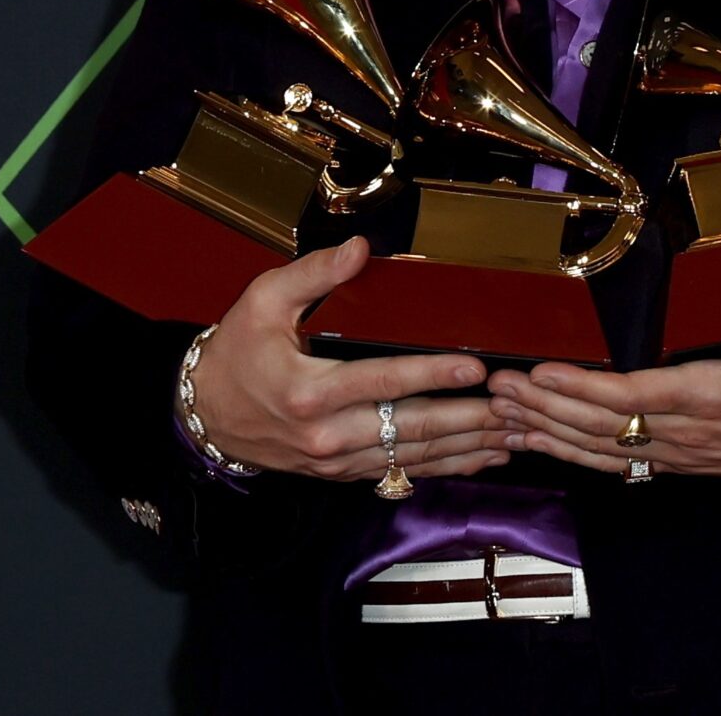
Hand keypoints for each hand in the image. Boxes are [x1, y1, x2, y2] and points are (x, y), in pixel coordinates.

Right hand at [188, 236, 511, 482]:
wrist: (205, 415)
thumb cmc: (236, 353)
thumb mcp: (263, 301)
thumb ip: (315, 273)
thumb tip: (360, 248)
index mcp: (309, 391)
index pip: (383, 382)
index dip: (432, 375)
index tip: (474, 370)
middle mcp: (327, 434)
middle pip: (411, 428)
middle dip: (469, 419)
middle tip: (515, 408)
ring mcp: (337, 460)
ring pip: (414, 456)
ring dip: (468, 446)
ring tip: (514, 433)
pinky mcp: (343, 472)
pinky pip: (403, 471)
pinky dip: (447, 465)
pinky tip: (481, 456)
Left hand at [487, 307, 720, 491]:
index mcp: (716, 399)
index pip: (636, 397)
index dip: (583, 386)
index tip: (541, 369)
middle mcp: (691, 432)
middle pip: (603, 425)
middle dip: (545, 406)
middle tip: (497, 388)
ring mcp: (684, 453)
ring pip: (602, 448)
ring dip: (549, 431)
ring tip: (503, 414)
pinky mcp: (683, 462)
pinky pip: (618, 462)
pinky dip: (575, 454)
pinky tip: (546, 444)